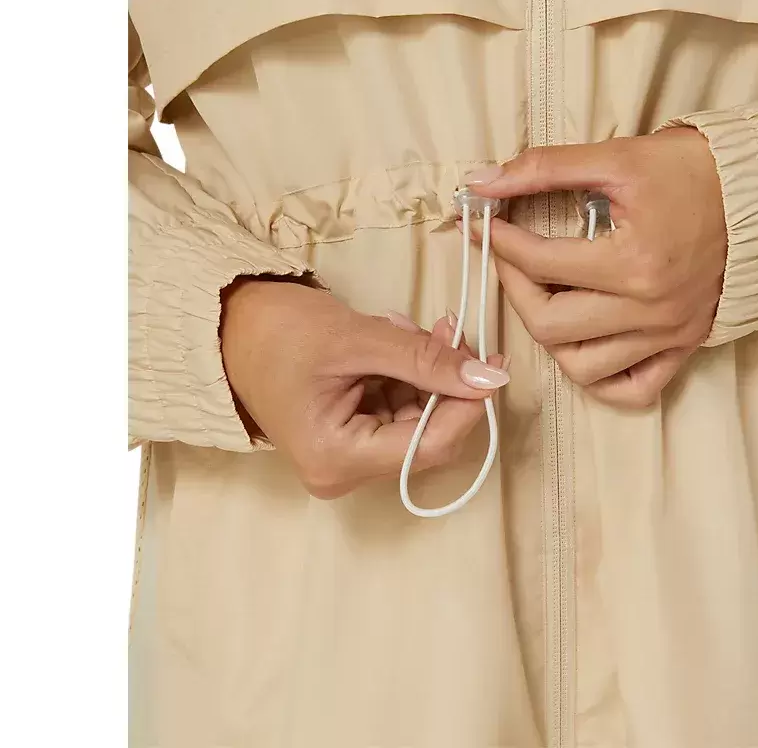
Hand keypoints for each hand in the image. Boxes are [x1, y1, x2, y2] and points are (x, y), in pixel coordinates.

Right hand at [221, 279, 508, 498]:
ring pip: (417, 419)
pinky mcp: (349, 438)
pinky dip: (407, 375)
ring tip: (410, 329)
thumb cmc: (277, 330)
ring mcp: (346, 458)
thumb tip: (491, 378)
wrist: (226, 324)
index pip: (430, 446)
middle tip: (449, 329)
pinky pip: (398, 411)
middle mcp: (343, 471)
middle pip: (427, 436)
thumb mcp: (359, 339)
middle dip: (446, 382)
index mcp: (338, 459)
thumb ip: (428, 360)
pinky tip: (396, 341)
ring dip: (426, 372)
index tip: (492, 363)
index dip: (469, 406)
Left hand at [465, 127, 726, 407]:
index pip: (539, 263)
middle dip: (516, 289)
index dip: (500, 242)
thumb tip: (482, 181)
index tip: (487, 224)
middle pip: (550, 326)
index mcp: (632, 262)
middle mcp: (649, 309)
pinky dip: (601, 378)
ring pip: (582, 366)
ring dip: (552, 336)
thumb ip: (545, 168)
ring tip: (549, 298)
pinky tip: (588, 343)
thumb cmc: (695, 172)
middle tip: (513, 259)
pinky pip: (631, 389)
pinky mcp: (682, 347)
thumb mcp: (619, 158)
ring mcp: (667, 335)